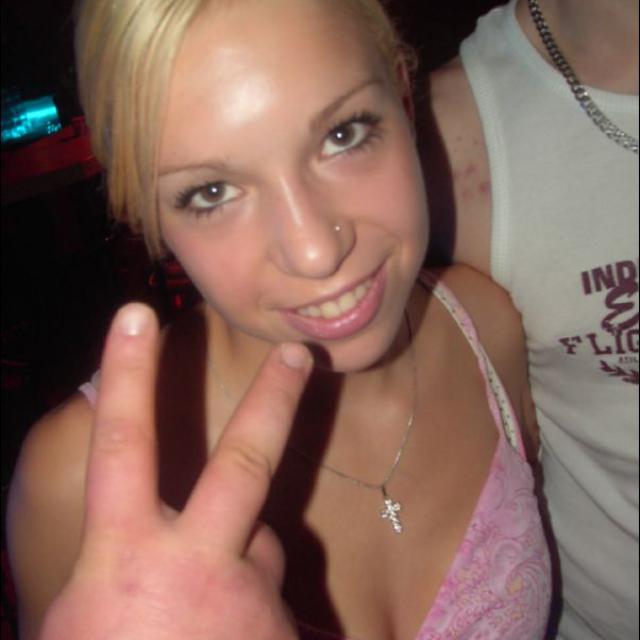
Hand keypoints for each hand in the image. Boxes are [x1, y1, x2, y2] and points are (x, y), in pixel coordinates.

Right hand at [40, 303, 310, 639]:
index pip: (122, 445)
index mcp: (124, 562)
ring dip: (238, 572)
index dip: (128, 375)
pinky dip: (250, 621)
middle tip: (300, 353)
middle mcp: (199, 566)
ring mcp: (252, 601)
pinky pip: (267, 605)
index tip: (137, 313)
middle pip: (247, 461)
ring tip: (204, 625)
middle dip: (276, 399)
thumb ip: (114, 580)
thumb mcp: (78, 626)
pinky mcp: (286, 634)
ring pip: (258, 549)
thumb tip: (138, 558)